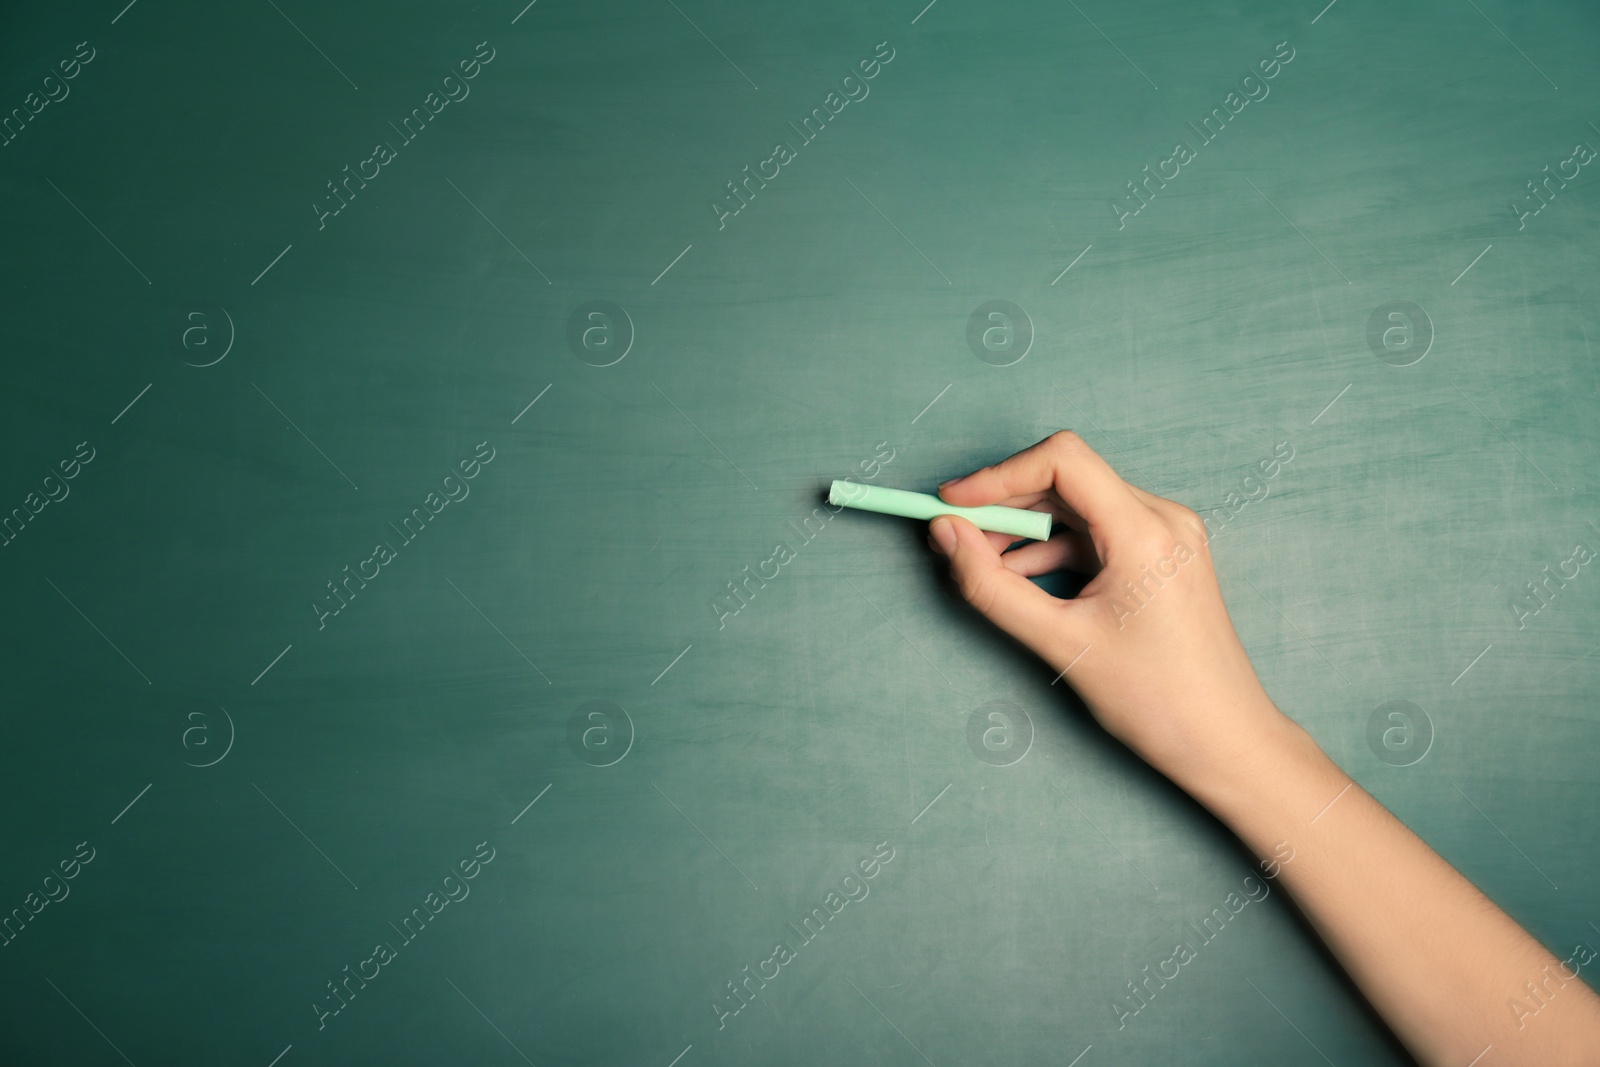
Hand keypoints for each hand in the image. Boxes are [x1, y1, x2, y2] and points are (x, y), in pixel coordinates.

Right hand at [929, 431, 1288, 788]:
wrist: (1225, 741)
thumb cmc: (1157, 700)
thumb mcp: (1060, 642)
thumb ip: (991, 585)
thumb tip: (945, 534)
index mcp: (1146, 532)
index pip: (1061, 461)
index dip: (997, 475)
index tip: (950, 502)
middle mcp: (1163, 519)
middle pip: (1066, 478)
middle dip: (1004, 503)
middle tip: (954, 535)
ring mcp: (1166, 536)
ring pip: (1078, 505)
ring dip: (1025, 528)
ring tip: (981, 563)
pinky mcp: (1161, 556)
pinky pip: (1096, 533)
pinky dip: (1053, 548)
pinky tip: (1019, 577)